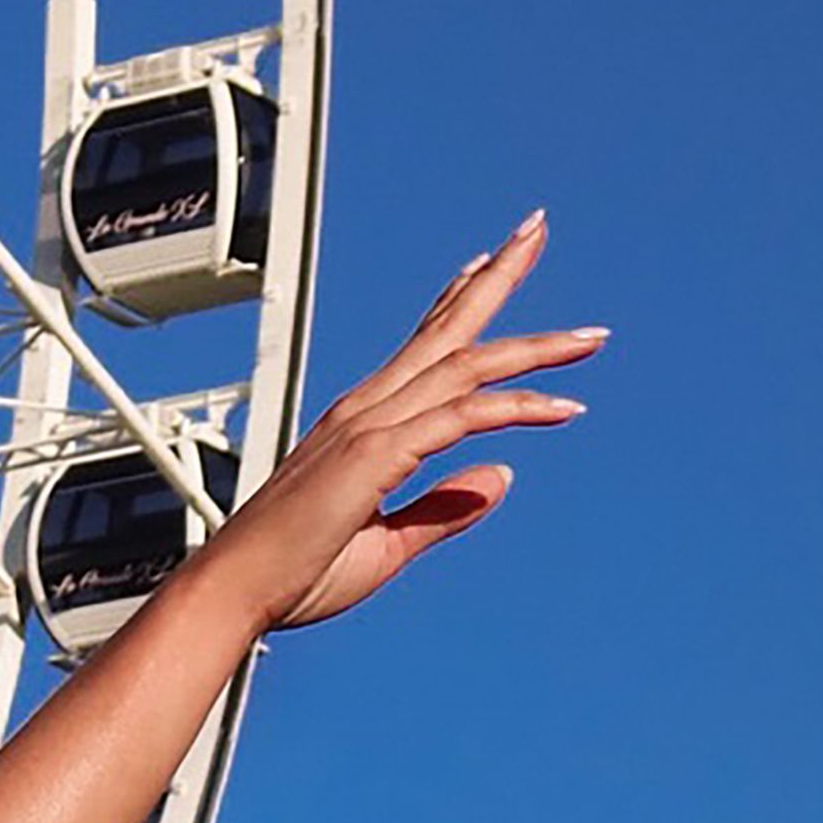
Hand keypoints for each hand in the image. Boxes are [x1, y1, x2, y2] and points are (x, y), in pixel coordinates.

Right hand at [216, 211, 603, 633]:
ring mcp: (370, 426)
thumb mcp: (387, 545)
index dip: (456, 300)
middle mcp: (365, 410)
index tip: (488, 263)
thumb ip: (444, 508)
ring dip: (535, 345)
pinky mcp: (378, 454)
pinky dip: (516, 407)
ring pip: (467, 364)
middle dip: (498, 276)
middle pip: (448, 329)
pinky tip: (563, 406)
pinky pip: (463, 415)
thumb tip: (502, 477)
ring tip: (591, 337)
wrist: (232, 595)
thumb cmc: (291, 577)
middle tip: (538, 227)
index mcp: (358, 424)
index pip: (419, 346)